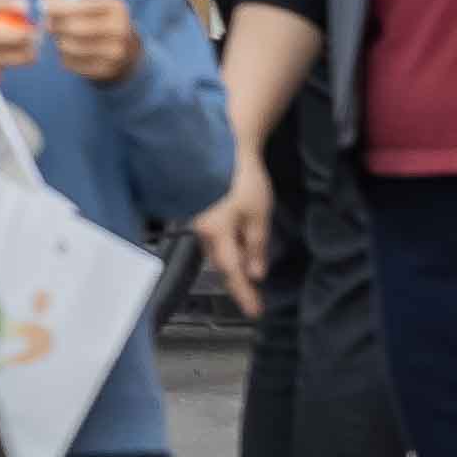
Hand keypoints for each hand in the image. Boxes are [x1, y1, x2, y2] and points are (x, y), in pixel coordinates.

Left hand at [43, 0, 137, 84]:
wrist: (127, 48)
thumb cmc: (99, 20)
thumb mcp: (91, 5)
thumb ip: (65, 0)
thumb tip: (44, 0)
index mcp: (116, 8)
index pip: (81, 6)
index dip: (57, 7)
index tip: (43, 7)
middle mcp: (120, 30)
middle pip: (74, 28)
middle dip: (55, 25)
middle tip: (48, 24)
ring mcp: (116, 53)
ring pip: (70, 47)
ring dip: (59, 41)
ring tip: (61, 37)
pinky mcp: (106, 70)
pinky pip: (71, 63)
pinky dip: (64, 56)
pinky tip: (70, 51)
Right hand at [195, 150, 273, 314]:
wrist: (222, 144)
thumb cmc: (242, 178)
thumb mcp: (258, 214)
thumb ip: (256, 245)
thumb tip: (255, 273)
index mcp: (216, 233)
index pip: (231, 271)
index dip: (243, 294)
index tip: (254, 313)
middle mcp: (201, 230)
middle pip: (221, 263)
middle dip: (237, 280)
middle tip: (253, 299)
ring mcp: (198, 220)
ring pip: (216, 251)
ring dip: (233, 264)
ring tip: (249, 275)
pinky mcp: (199, 211)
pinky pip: (213, 238)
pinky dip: (227, 248)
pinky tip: (238, 249)